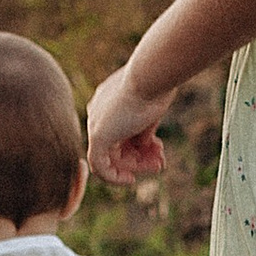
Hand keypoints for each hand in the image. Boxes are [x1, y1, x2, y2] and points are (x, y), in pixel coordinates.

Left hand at [86, 65, 169, 184]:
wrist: (150, 76)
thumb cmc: (155, 87)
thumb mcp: (150, 110)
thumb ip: (143, 129)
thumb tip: (144, 146)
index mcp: (109, 102)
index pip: (122, 132)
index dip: (141, 145)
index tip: (159, 148)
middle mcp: (98, 113)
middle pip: (117, 146)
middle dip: (140, 157)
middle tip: (160, 164)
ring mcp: (95, 124)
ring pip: (112, 157)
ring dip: (136, 166)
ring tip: (158, 166)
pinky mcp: (97, 136)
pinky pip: (100, 166)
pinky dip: (115, 176)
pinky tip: (130, 179)